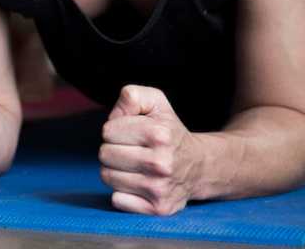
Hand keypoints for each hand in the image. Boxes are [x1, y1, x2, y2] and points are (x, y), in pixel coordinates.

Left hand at [99, 85, 201, 215]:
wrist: (200, 166)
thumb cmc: (169, 131)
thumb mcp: (156, 103)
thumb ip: (132, 96)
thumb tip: (114, 116)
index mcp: (159, 134)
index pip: (107, 131)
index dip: (116, 130)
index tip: (132, 134)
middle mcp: (161, 163)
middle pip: (104, 154)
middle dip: (113, 149)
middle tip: (132, 150)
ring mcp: (160, 188)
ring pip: (107, 177)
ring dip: (116, 170)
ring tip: (135, 166)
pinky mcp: (159, 209)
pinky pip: (117, 200)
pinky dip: (122, 192)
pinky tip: (139, 184)